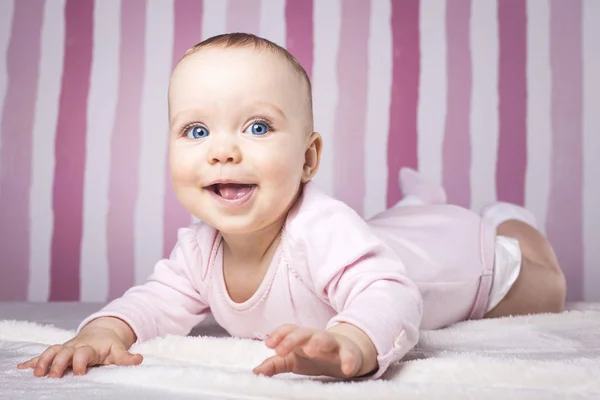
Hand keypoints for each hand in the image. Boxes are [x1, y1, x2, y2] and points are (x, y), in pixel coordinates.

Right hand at [17, 317, 141, 377]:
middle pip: (63, 352)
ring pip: (51, 351)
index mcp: (90, 347)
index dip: (80, 362)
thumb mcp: (118, 350)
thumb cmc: (109, 344)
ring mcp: (65, 348)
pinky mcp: (58, 351)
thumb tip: (139, 359)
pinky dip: (33, 361)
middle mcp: (75, 347)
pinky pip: (43, 354)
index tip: (78, 373)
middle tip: (53, 376)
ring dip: (42, 361)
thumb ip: (126, 357)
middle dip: (57, 363)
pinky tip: (21, 368)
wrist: (101, 331)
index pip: (83, 354)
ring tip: (37, 373)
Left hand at [253, 323, 376, 377]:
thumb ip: (275, 364)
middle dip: (293, 339)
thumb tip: (255, 372)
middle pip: (304, 333)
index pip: (288, 330)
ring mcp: (333, 344)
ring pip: (326, 339)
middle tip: (281, 350)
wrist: (346, 351)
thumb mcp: (293, 359)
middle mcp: (316, 337)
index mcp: (301, 337)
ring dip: (318, 342)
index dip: (278, 335)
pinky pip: (349, 356)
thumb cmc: (315, 355)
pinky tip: (346, 369)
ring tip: (311, 349)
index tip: (268, 344)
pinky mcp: (348, 353)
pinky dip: (348, 361)